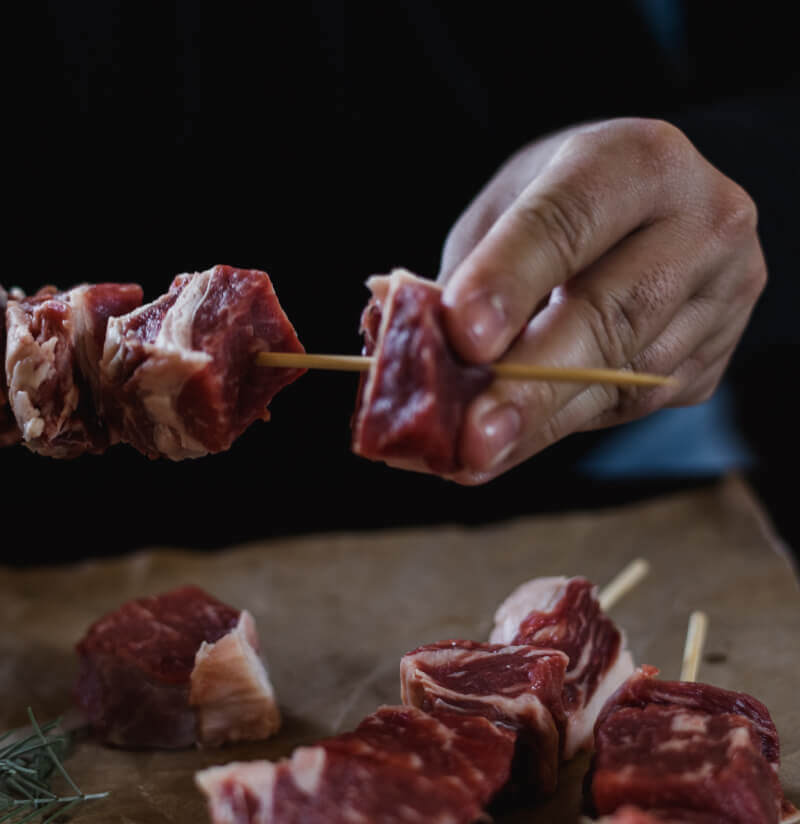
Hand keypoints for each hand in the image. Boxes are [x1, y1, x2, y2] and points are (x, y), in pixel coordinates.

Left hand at [439, 118, 765, 483]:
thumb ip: (468, 274)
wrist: (650, 215)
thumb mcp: (507, 211)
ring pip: (626, 375)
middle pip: (611, 313)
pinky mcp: (714, 352)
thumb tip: (408, 346)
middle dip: (531, 383)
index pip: (567, 221)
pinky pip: (635, 402)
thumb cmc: (562, 207)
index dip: (512, 280)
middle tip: (472, 437)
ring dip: (540, 424)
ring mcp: (723, 292)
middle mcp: (700, 220)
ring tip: (473, 455)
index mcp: (634, 160)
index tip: (465, 337)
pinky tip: (513, 444)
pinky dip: (563, 426)